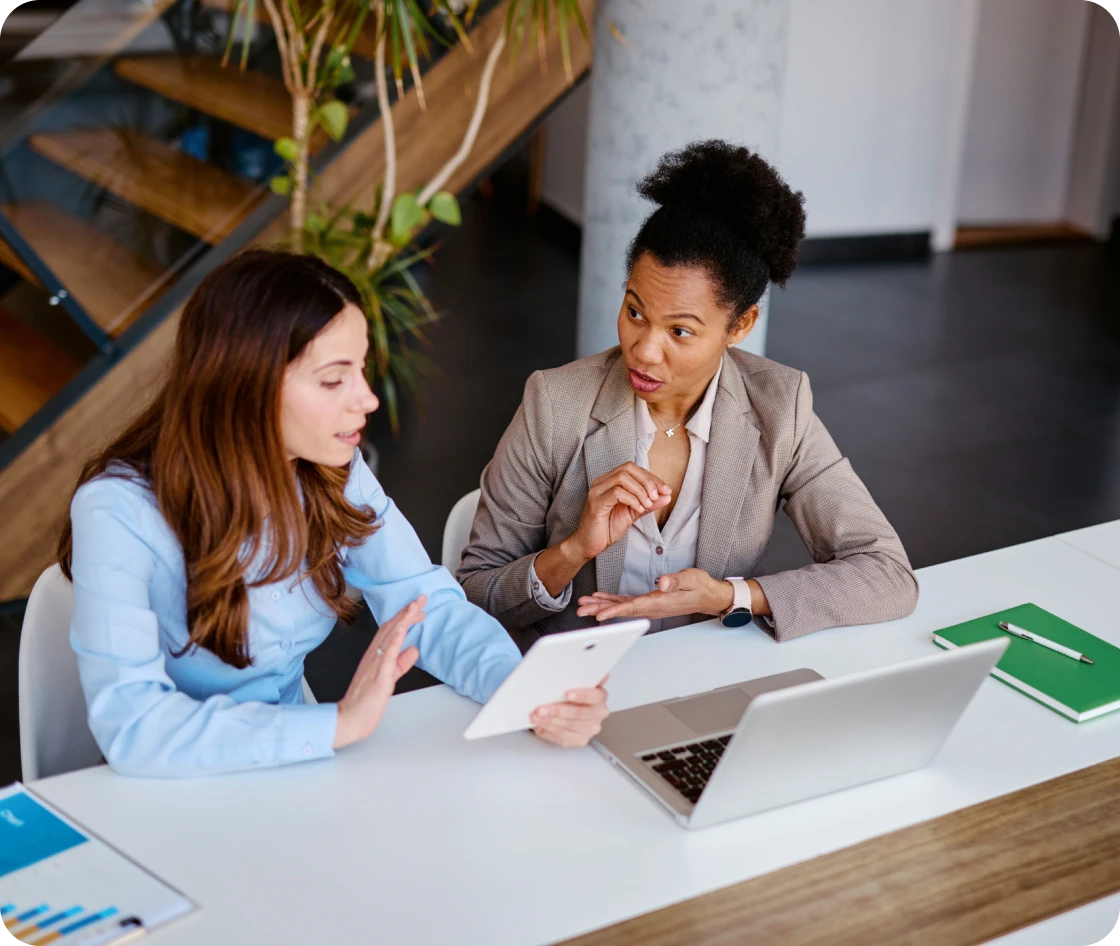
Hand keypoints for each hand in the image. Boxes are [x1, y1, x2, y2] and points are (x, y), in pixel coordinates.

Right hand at [333, 596, 424, 749]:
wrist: (350, 718)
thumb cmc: (365, 701)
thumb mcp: (389, 677)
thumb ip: (401, 663)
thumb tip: (413, 650)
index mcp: (376, 656)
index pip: (392, 630)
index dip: (405, 617)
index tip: (418, 609)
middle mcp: (374, 655)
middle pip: (392, 627)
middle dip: (407, 611)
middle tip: (421, 598)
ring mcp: (376, 663)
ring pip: (390, 635)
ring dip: (404, 618)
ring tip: (415, 605)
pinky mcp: (379, 674)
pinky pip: (387, 653)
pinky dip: (396, 638)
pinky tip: (403, 628)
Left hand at [530, 679, 609, 747]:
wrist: (570, 705)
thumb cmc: (572, 691)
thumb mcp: (578, 680)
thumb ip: (583, 675)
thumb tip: (593, 670)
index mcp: (600, 697)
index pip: (594, 696)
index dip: (581, 695)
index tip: (567, 694)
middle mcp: (598, 714)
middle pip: (578, 713)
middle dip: (557, 711)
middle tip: (542, 709)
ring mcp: (589, 729)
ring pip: (568, 726)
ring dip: (549, 721)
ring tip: (536, 716)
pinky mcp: (579, 739)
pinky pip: (562, 737)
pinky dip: (548, 730)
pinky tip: (540, 724)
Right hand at [568, 462, 671, 561]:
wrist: (587, 546)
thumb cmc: (607, 529)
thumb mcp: (633, 514)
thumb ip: (648, 504)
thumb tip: (667, 496)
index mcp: (609, 481)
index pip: (633, 469)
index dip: (651, 477)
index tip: (666, 490)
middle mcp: (601, 482)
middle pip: (628, 468)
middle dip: (647, 481)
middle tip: (656, 496)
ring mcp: (596, 492)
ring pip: (623, 478)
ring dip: (640, 491)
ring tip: (646, 505)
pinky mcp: (596, 504)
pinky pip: (617, 493)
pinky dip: (632, 500)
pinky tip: (637, 509)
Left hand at [576, 569, 733, 622]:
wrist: (707, 595)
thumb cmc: (699, 586)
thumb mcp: (690, 579)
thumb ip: (675, 581)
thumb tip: (661, 583)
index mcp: (659, 603)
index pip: (633, 608)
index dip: (614, 611)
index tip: (598, 615)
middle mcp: (651, 607)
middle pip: (621, 610)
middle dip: (599, 610)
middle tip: (581, 611)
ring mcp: (649, 606)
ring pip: (620, 608)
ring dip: (601, 606)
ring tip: (583, 605)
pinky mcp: (648, 602)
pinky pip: (626, 603)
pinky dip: (611, 601)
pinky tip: (599, 599)